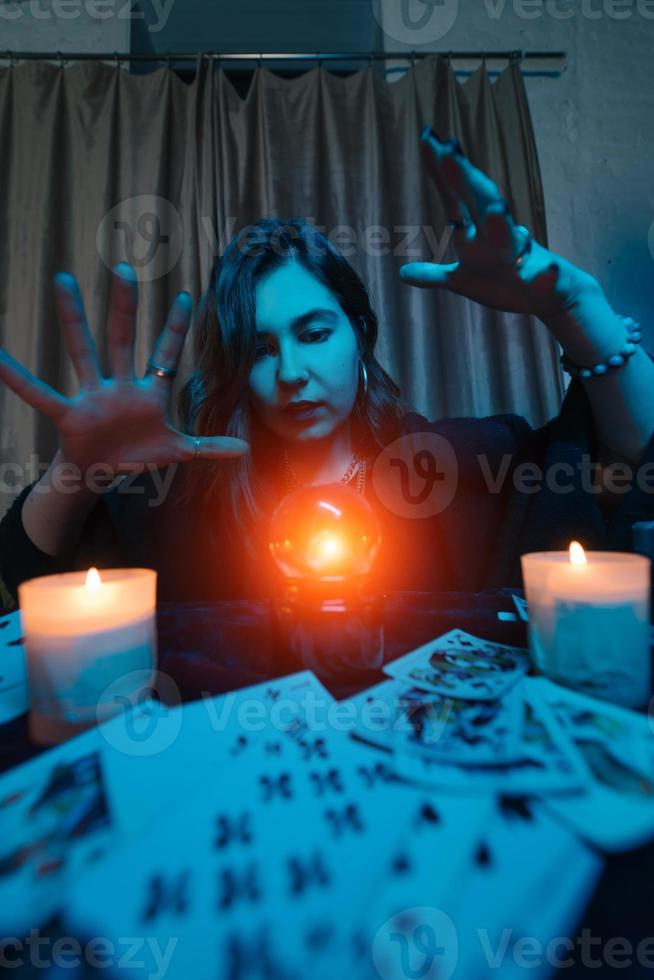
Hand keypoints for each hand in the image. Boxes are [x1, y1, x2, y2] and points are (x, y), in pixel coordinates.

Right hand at [0, 263, 249, 476]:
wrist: (103, 474)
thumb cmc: (138, 455)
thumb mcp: (178, 452)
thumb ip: (210, 447)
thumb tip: (245, 448)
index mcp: (149, 393)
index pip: (166, 355)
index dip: (176, 329)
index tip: (186, 297)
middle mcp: (120, 386)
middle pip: (123, 338)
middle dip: (125, 305)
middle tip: (124, 267)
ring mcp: (93, 396)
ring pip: (83, 350)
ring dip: (73, 318)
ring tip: (63, 280)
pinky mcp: (69, 414)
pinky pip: (39, 393)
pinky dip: (15, 377)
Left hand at [399, 128, 597, 321]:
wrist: (551, 295)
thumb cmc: (503, 282)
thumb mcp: (462, 281)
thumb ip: (433, 276)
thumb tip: (402, 273)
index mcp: (478, 232)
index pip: (455, 197)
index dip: (441, 171)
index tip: (427, 137)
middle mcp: (498, 236)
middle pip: (480, 203)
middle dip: (465, 181)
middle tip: (448, 152)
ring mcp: (520, 257)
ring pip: (510, 238)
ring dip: (502, 224)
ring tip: (496, 209)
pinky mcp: (542, 281)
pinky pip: (545, 277)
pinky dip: (546, 274)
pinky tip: (548, 271)